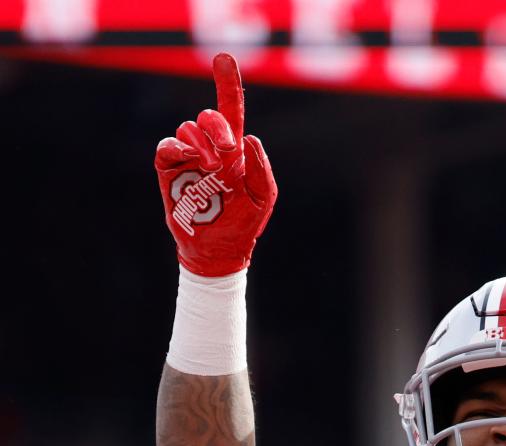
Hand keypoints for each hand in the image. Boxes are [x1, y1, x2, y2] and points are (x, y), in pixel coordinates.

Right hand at [155, 53, 276, 274]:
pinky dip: (177, 146)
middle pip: (209, 116)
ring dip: (202, 141)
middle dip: (218, 125)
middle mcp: (210, 148)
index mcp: (234, 150)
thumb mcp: (262, 198)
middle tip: (228, 147)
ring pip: (188, 128)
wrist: (218, 252)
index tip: (223, 58)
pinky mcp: (169, 170)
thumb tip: (248, 138)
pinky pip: (167, 146)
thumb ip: (260, 168)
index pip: (231, 111)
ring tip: (212, 167)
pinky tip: (189, 158)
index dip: (227, 83)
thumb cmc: (243, 225)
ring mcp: (188, 158)